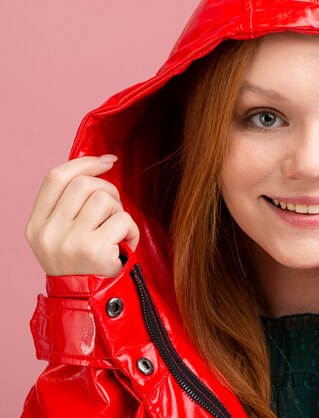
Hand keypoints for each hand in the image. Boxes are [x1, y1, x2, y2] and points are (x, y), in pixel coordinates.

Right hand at [25, 155, 139, 277]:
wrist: (87, 304)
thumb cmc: (83, 265)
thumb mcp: (63, 235)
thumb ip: (71, 204)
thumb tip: (101, 162)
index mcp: (36, 224)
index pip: (56, 177)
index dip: (84, 163)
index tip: (107, 161)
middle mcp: (48, 232)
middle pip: (84, 184)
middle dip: (109, 191)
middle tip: (114, 212)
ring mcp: (70, 241)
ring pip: (105, 199)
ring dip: (120, 212)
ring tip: (117, 232)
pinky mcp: (94, 250)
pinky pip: (123, 220)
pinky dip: (132, 230)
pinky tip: (126, 246)